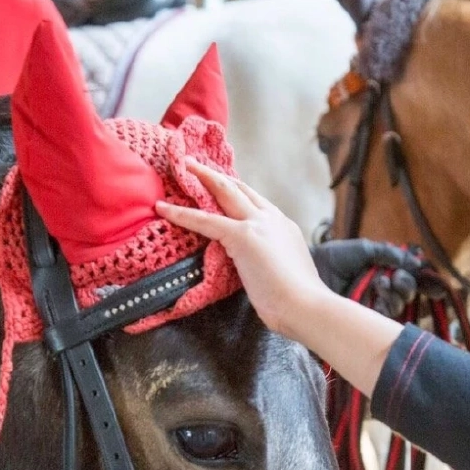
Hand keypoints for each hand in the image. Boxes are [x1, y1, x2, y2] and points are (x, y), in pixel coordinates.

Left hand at [155, 160, 326, 334]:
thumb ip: (272, 264)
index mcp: (284, 227)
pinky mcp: (242, 237)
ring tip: (183, 166)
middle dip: (217, 175)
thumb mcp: (286, 274)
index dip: (238, 190)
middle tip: (197, 164)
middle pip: (240, 188)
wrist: (306, 306)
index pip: (257, 202)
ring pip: (224, 192)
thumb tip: (260, 272)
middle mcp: (272, 219)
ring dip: (202, 177)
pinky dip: (182, 213)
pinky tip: (164, 208)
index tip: (224, 182)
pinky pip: (205, 220)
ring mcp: (257, 225)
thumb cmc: (299, 302)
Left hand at [311, 239, 422, 317]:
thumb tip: (414, 260)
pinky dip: (387, 304)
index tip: (423, 274)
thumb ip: (388, 253)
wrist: (310, 270)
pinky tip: (379, 292)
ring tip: (381, 282)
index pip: (408, 278)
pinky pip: (384, 317)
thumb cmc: (333, 258)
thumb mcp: (363, 250)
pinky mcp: (363, 319)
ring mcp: (372, 305)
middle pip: (407, 293)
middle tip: (397, 277)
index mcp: (383, 272)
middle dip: (407, 285)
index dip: (422, 279)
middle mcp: (381, 290)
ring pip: (398, 306)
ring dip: (397, 294)